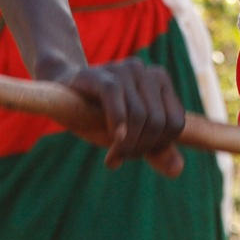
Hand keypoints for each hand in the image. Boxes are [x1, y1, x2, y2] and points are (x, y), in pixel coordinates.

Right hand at [66, 59, 186, 177]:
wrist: (62, 92)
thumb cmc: (101, 116)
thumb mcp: (133, 135)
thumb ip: (157, 150)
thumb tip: (177, 170)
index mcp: (161, 82)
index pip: (175, 124)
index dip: (157, 146)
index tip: (136, 153)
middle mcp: (147, 71)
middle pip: (158, 122)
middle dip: (139, 148)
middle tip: (119, 156)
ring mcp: (124, 69)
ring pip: (139, 114)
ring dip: (125, 145)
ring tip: (113, 154)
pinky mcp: (100, 74)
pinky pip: (114, 97)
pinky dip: (116, 123)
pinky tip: (112, 141)